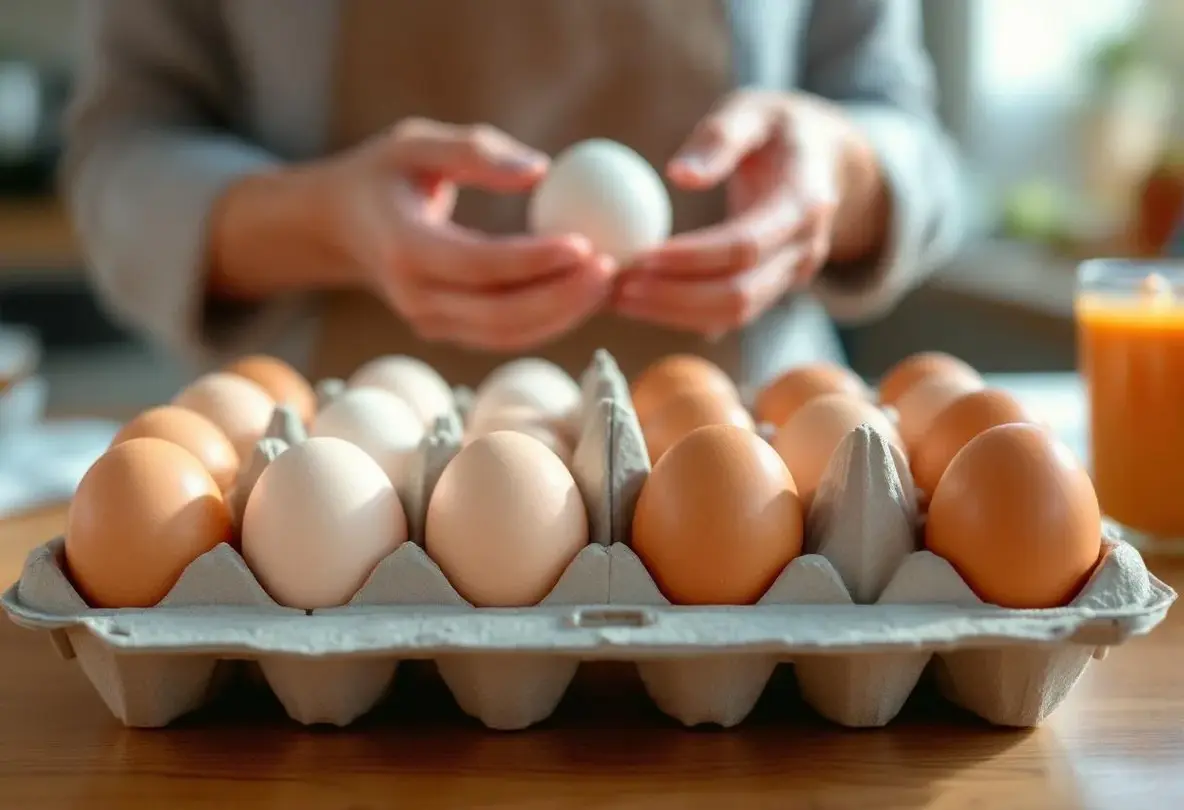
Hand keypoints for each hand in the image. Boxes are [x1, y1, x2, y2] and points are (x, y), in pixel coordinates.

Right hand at [211, 118, 613, 351]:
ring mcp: (430, 323)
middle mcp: (415, 298)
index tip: (585, 243)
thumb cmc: (384, 174)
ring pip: (508, 334)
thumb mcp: (416, 142)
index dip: (533, 260)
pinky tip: (586, 292)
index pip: (478, 264)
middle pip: (500, 313)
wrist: (340, 226)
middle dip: (562, 297)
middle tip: (611, 267)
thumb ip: (475, 151)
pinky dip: (551, 319)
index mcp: (403, 248)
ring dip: (565, 314)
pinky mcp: (449, 332)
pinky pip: (507, 336)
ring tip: (610, 279)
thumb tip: (541, 169)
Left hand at [612, 91, 887, 336]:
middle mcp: (804, 249)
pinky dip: (681, 314)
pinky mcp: (773, 288)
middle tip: (617, 288)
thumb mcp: (751, 110)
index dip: (692, 258)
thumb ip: (720, 137)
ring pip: (733, 315)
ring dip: (672, 313)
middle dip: (674, 298)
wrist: (825, 158)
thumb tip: (679, 174)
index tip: (639, 257)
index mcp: (804, 201)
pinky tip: (638, 302)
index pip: (745, 245)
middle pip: (739, 295)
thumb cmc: (778, 126)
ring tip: (617, 298)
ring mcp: (793, 275)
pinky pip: (728, 314)